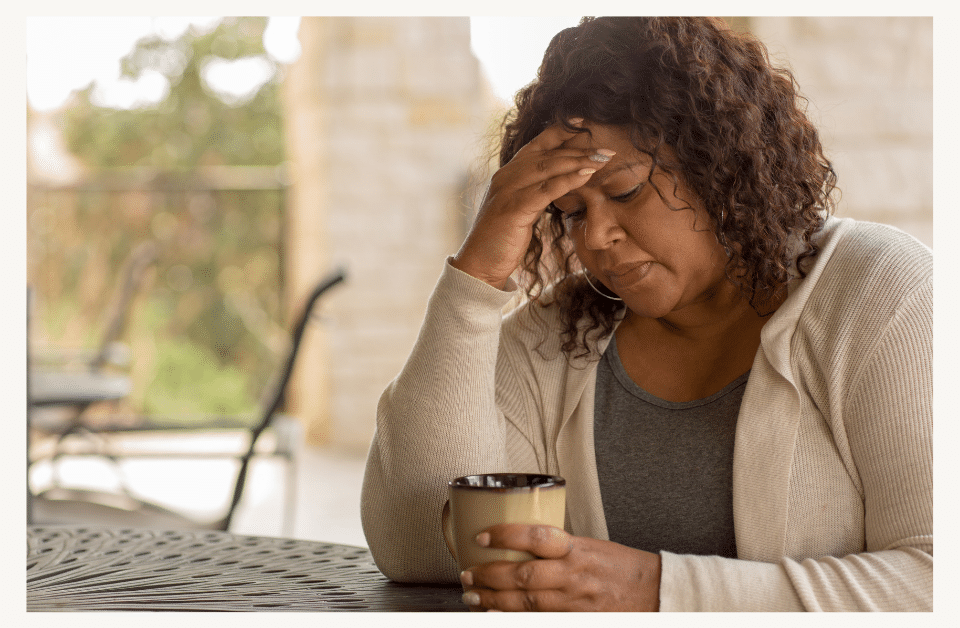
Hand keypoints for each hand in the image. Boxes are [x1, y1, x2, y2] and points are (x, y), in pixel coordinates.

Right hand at [450, 119, 614, 289]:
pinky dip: (568, 180)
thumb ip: (536, 193)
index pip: (538, 143)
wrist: (478, 265)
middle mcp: (506, 176)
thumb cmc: (501, 239)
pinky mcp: (513, 209)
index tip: (586, 122)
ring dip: (579, 161)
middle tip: (607, 150)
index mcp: (508, 173)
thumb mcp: (521, 209)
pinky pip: (545, 190)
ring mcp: (507, 191)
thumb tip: (562, 184)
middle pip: (548, 154)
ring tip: (603, 159)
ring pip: (548, 168)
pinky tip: (587, 176)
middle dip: (579, 149)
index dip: (562, 130)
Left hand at [459, 523, 660, 611]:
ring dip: (494, 600)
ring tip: (472, 596)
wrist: (654, 592)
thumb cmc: (620, 566)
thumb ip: (557, 546)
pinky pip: (539, 620)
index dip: (505, 536)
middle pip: (523, 575)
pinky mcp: (576, 620)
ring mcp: (574, 602)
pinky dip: (514, 617)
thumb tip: (518, 543)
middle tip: (466, 574)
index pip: (536, 537)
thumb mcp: (590, 545)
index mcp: (576, 549)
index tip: (482, 536)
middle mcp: (574, 575)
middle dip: (489, 576)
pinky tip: (496, 614)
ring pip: (526, 603)